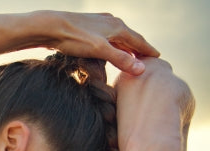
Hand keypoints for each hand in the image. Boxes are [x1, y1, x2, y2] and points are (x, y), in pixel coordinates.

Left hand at [42, 11, 159, 74]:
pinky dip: (114, 44)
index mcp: (118, 27)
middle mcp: (111, 22)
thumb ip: (120, 60)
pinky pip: (107, 36)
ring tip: (131, 55)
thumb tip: (141, 69)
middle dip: (139, 48)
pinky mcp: (88, 26)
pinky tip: (109, 48)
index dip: (148, 50)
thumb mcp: (100, 51)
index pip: (138, 41)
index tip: (158, 58)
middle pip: (130, 37)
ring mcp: (99, 23)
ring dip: (126, 46)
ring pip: (118, 36)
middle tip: (148, 58)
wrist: (51, 26)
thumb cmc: (75, 38)